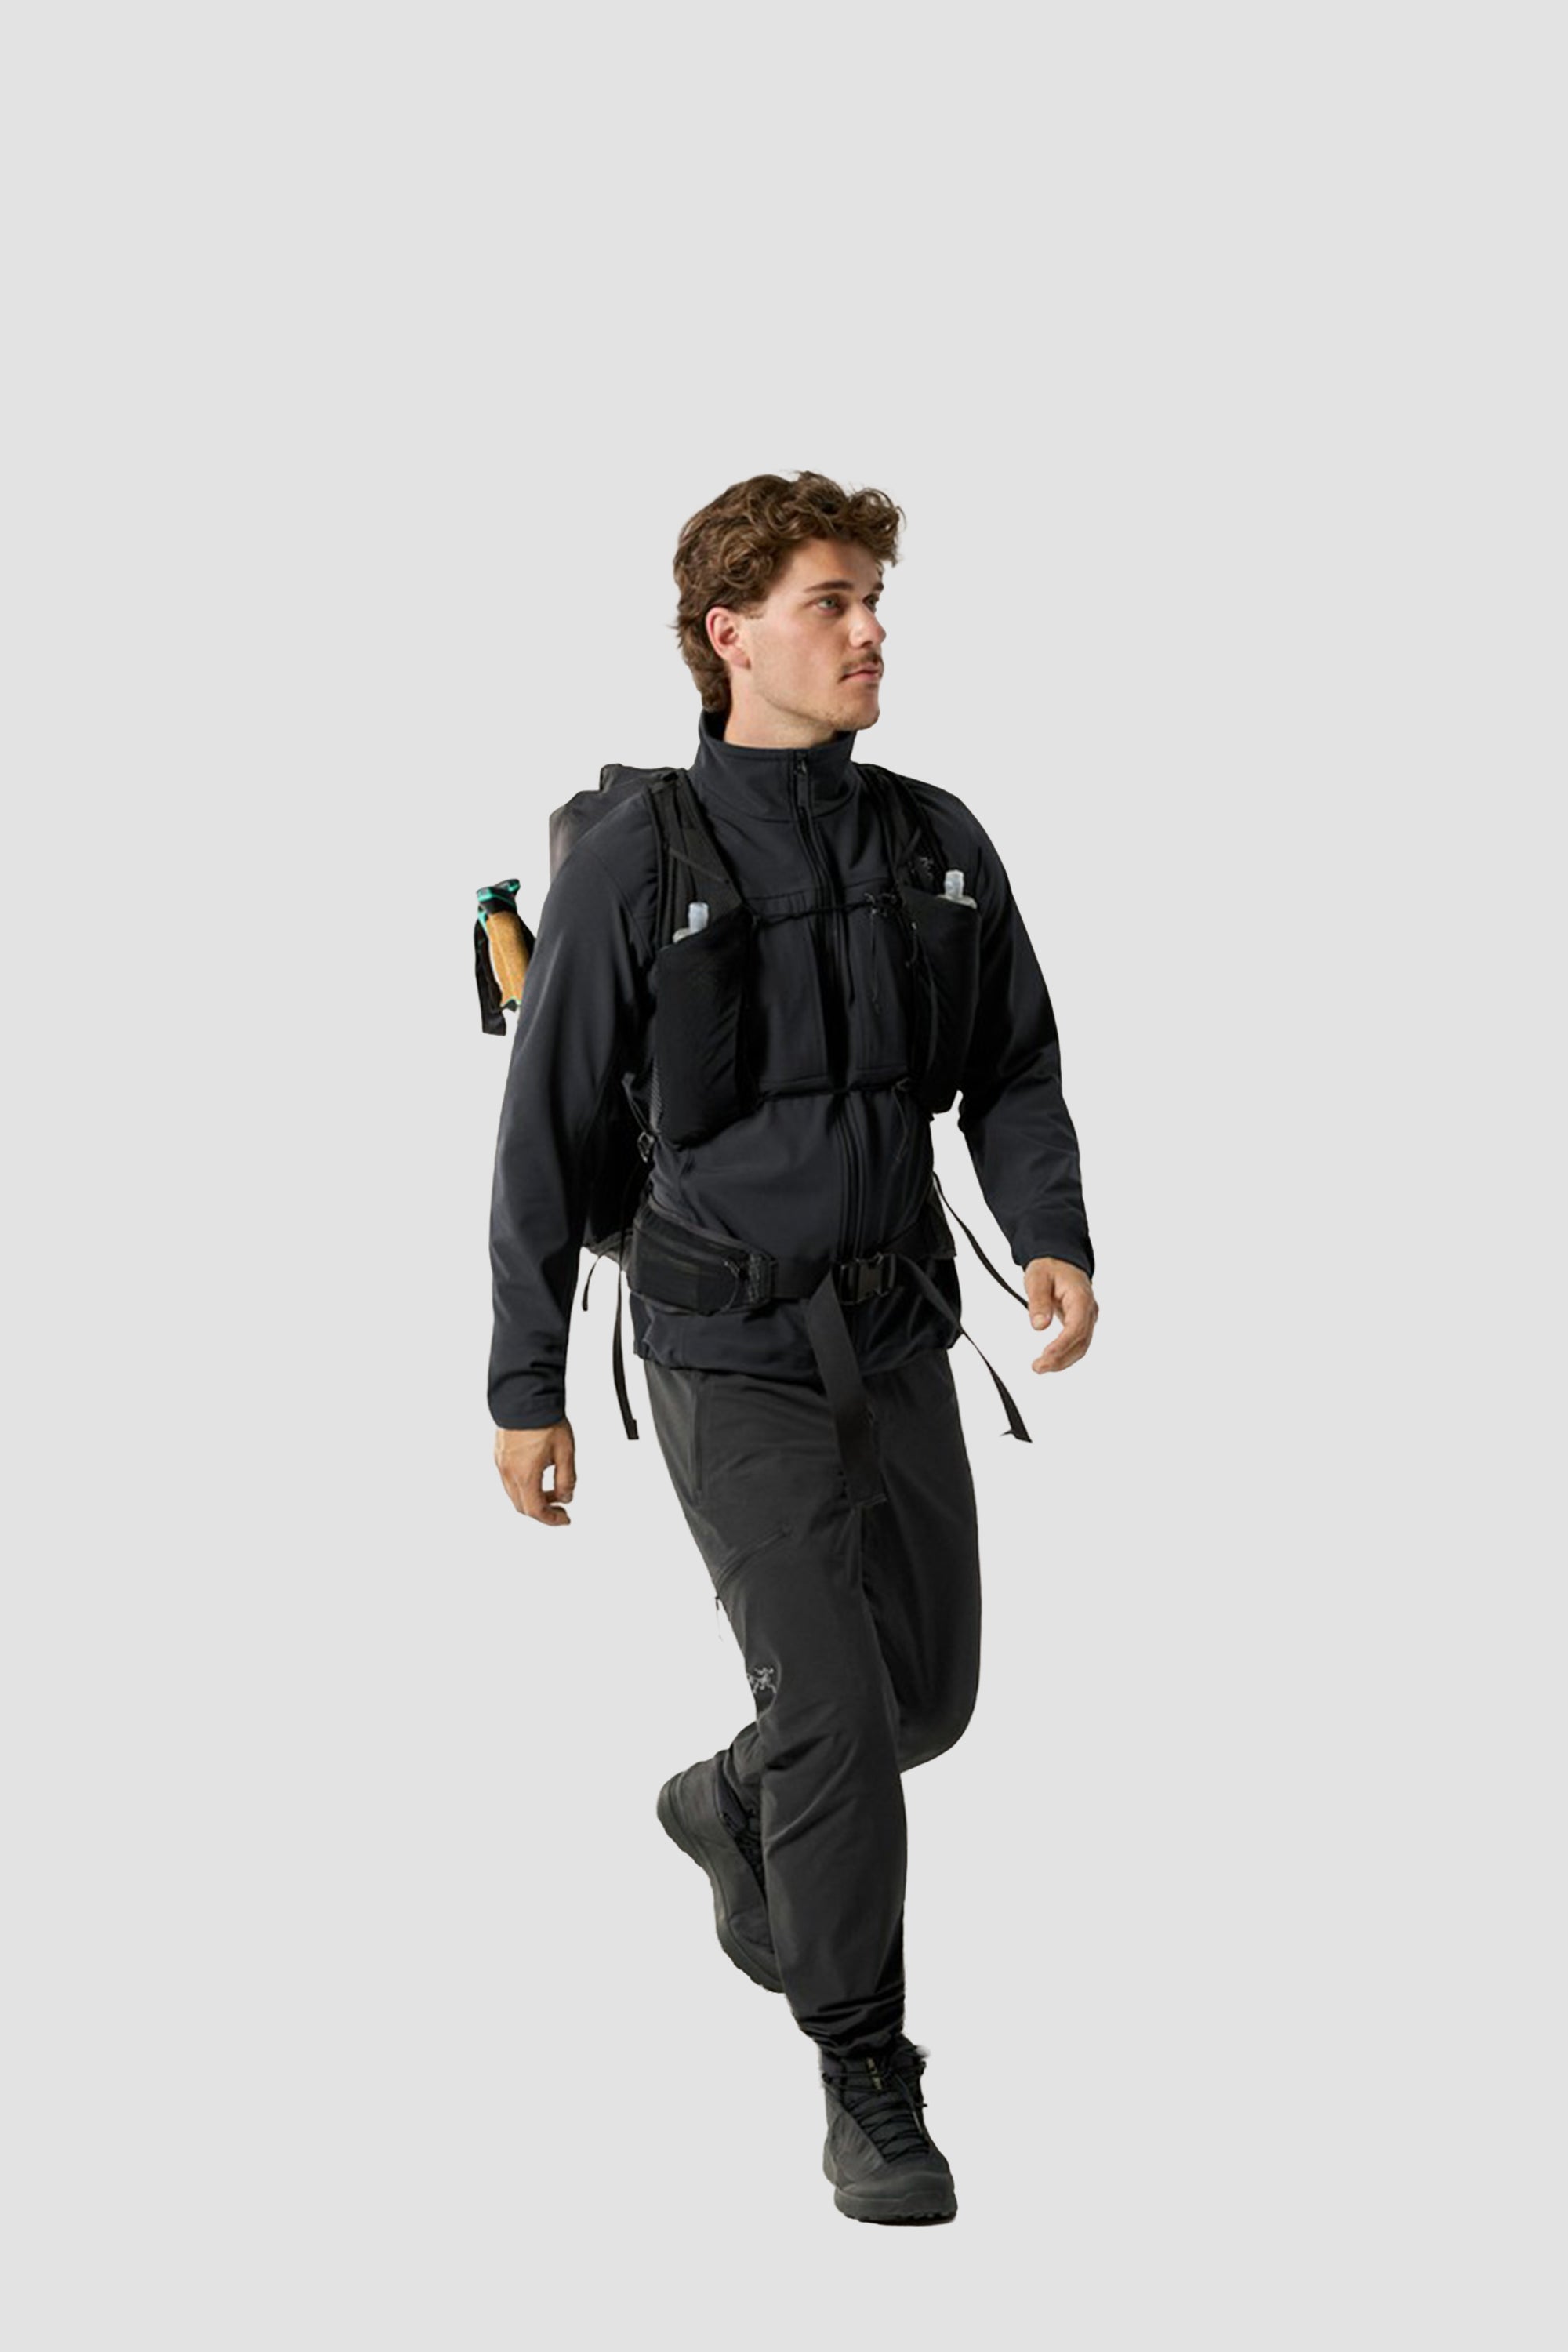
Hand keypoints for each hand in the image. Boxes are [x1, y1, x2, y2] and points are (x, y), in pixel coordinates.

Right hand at [495, 1419, 576, 1526]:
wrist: (525, 1395)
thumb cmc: (544, 1420)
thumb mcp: (565, 1452)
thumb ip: (567, 1479)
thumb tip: (567, 1496)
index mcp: (525, 1475)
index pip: (536, 1510)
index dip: (552, 1519)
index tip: (564, 1518)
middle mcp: (508, 1472)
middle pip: (523, 1506)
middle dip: (543, 1511)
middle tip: (559, 1508)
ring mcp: (501, 1463)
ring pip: (515, 1493)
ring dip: (533, 1497)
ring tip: (551, 1488)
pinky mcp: (499, 1453)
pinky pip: (509, 1479)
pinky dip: (524, 1484)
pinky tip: (538, 1473)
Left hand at [1023, 1259, 1097, 1373]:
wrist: (1060, 1260)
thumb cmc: (1050, 1267)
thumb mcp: (1037, 1278)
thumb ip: (1038, 1302)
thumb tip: (1039, 1326)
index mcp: (1080, 1297)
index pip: (1076, 1328)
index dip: (1062, 1346)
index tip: (1046, 1356)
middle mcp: (1088, 1310)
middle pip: (1081, 1341)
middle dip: (1061, 1358)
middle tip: (1038, 1367)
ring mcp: (1087, 1318)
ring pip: (1081, 1346)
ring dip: (1063, 1360)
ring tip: (1041, 1367)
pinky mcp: (1082, 1323)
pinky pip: (1078, 1343)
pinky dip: (1065, 1355)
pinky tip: (1051, 1361)